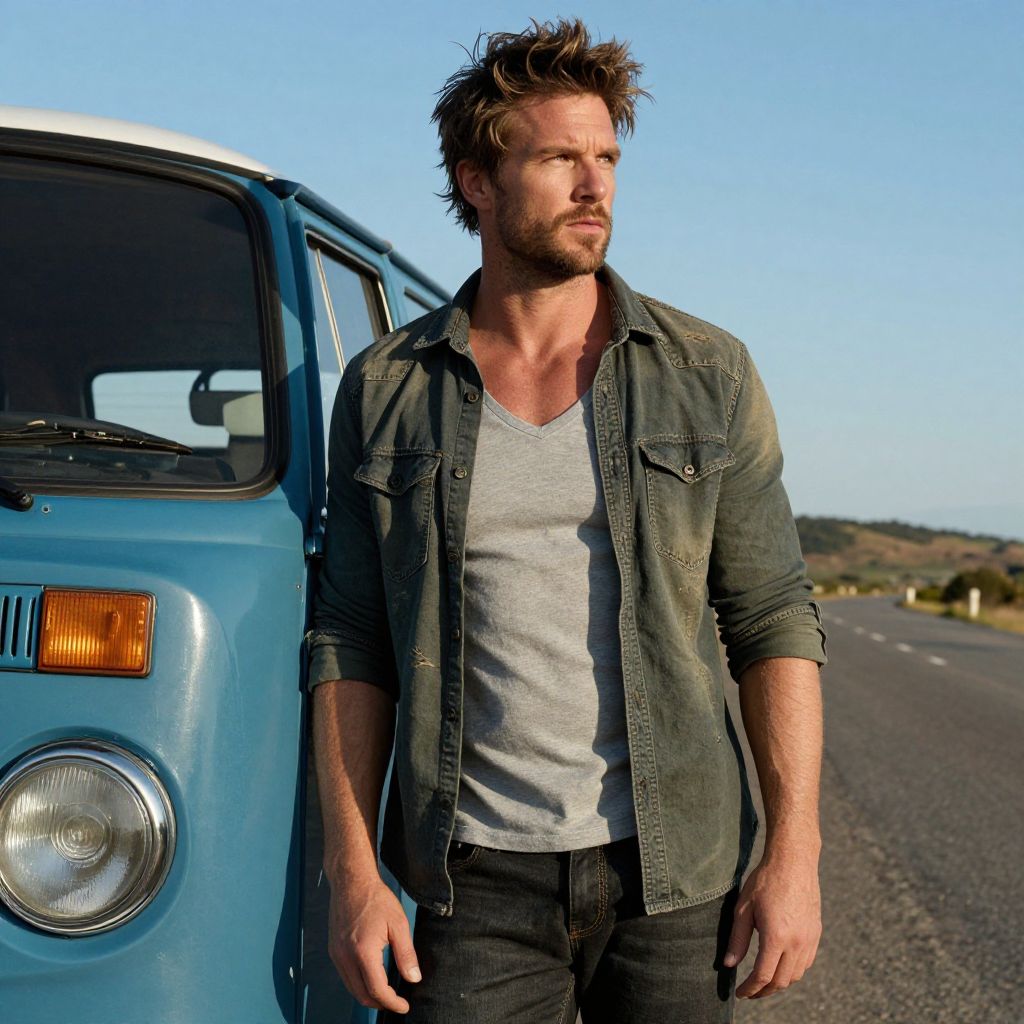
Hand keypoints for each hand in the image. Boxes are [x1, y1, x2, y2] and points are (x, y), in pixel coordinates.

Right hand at [327, 871, 420, 1013]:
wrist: (352, 882)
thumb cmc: (376, 899)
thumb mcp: (398, 924)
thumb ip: (406, 954)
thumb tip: (414, 978)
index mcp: (363, 952)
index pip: (377, 989)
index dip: (392, 1003)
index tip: (404, 1006)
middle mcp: (345, 957)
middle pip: (362, 995)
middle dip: (381, 1003)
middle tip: (397, 1002)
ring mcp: (336, 955)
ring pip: (352, 988)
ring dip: (369, 995)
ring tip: (387, 993)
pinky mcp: (333, 950)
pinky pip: (346, 976)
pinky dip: (359, 983)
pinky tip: (372, 977)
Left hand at [723, 852, 820, 998]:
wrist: (793, 862)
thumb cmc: (765, 881)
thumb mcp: (744, 908)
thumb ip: (737, 939)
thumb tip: (729, 965)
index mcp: (776, 936)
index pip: (763, 976)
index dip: (750, 989)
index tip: (740, 993)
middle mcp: (797, 942)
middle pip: (781, 981)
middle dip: (764, 991)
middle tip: (750, 991)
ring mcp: (809, 939)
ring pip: (796, 975)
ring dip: (779, 982)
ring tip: (763, 980)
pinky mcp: (816, 933)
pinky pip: (806, 963)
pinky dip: (793, 971)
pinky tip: (780, 965)